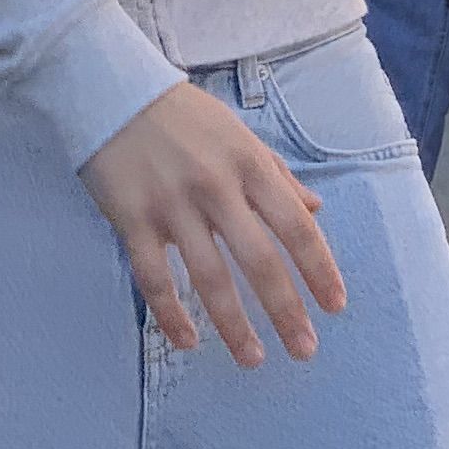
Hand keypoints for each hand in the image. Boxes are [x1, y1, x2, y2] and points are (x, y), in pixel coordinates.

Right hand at [76, 86, 348, 366]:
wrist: (113, 90)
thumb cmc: (183, 116)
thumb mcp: (239, 134)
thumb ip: (277, 174)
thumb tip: (315, 210)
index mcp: (249, 164)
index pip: (295, 226)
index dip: (319, 269)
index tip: (335, 306)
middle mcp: (216, 186)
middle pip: (259, 260)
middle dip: (286, 311)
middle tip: (305, 350)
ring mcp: (172, 204)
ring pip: (208, 277)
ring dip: (234, 325)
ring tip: (253, 358)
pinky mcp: (132, 218)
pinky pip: (154, 277)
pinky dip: (171, 314)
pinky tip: (188, 341)